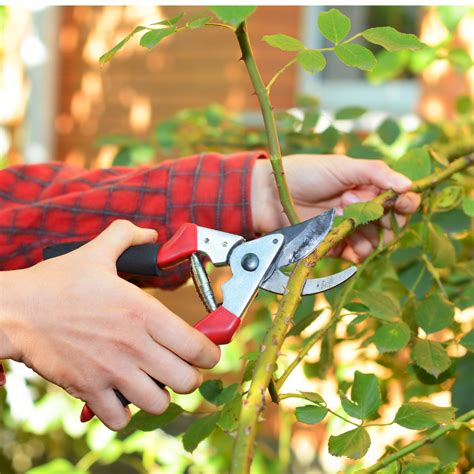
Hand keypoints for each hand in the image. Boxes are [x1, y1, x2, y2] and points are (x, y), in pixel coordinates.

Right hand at [0, 220, 219, 429]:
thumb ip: (127, 236)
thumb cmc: (57, 282)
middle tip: (179, 366)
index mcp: (143, 312)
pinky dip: (125, 413)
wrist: (16, 310)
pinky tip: (121, 394)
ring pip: (159, 404)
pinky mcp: (88, 390)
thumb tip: (149, 233)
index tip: (206, 351)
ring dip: (160, 395)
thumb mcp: (97, 252)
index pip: (198, 347)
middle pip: (187, 381)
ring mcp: (111, 371)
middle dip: (189, 376)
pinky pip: (120, 420)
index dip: (210, 353)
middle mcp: (134, 345)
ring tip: (151, 381)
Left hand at [251, 154, 420, 261]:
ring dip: (365, 232)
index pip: (399, 200)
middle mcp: (362, 210)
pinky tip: (344, 238)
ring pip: (376, 242)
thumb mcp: (343, 166)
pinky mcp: (335, 245)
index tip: (402, 202)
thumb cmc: (305, 173)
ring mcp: (349, 229)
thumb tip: (409, 185)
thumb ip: (376, 173)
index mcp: (368, 188)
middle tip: (353, 201)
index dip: (405, 203)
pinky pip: (357, 255)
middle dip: (382, 218)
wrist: (271, 194)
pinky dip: (356, 250)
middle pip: (391, 225)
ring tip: (340, 214)